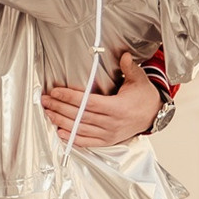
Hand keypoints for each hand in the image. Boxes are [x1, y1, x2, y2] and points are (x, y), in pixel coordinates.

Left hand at [43, 52, 160, 147]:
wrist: (153, 115)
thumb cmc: (144, 97)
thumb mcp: (139, 80)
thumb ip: (130, 68)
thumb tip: (125, 56)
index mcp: (118, 107)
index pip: (88, 103)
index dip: (70, 97)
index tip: (56, 91)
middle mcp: (112, 123)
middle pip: (80, 116)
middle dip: (59, 107)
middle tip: (45, 100)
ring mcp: (109, 134)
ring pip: (80, 129)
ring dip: (61, 121)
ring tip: (48, 112)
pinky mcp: (107, 141)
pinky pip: (87, 142)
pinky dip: (72, 139)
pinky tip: (60, 132)